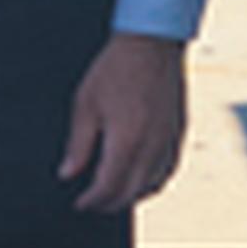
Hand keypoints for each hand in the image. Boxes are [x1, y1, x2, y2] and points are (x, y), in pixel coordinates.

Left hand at [58, 31, 188, 215]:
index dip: (91, 201)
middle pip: (131, 193)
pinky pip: (168, 170)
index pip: (108, 188)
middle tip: (93, 204)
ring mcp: (169, 141)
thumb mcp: (85, 105)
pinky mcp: (178, 133)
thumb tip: (67, 173)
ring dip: (132, 195)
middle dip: (109, 203)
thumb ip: (77, 145)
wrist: (152, 43)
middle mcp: (151, 147)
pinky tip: (140, 178)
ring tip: (113, 194)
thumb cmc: (116, 68)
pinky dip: (152, 181)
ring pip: (153, 185)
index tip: (79, 203)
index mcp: (126, 141)